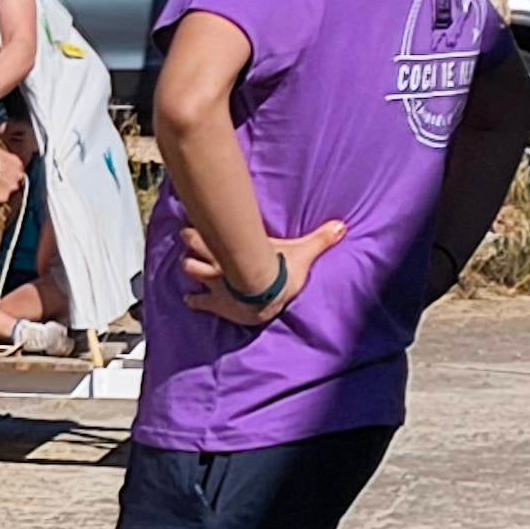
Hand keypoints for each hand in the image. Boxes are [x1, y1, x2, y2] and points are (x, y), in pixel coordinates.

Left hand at [180, 217, 347, 328]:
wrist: (267, 298)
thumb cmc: (280, 275)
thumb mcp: (303, 254)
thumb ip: (320, 240)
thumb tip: (342, 226)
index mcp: (241, 249)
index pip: (221, 235)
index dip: (214, 231)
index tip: (209, 224)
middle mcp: (223, 263)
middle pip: (198, 244)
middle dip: (194, 239)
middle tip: (187, 233)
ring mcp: (216, 283)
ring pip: (191, 269)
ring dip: (190, 266)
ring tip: (187, 264)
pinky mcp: (216, 304)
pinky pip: (200, 302)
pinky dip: (194, 301)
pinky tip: (188, 300)